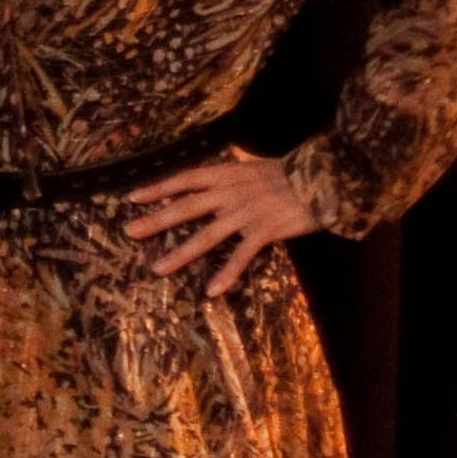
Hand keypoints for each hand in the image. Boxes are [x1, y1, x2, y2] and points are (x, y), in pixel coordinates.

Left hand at [124, 153, 321, 295]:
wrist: (326, 177)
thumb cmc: (290, 174)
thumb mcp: (255, 166)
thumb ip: (233, 173)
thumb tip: (219, 170)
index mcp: (227, 174)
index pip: (186, 179)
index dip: (159, 188)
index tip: (134, 198)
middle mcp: (232, 192)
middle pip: (187, 207)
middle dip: (157, 220)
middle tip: (130, 231)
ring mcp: (247, 212)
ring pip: (208, 235)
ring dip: (181, 253)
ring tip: (158, 269)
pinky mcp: (266, 230)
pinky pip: (242, 255)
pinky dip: (228, 273)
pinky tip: (212, 290)